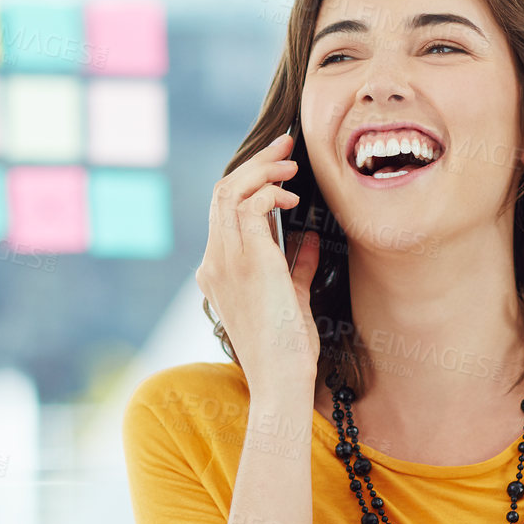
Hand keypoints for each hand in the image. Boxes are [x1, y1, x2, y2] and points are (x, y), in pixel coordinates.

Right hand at [195, 131, 322, 397]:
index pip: (224, 210)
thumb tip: (309, 239)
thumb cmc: (288, 350)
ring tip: (292, 163)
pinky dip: (270, 192)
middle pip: (223, 192)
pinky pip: (249, 206)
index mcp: (218, 271)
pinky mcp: (247, 262)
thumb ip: (295, 266)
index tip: (280, 164)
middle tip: (287, 143)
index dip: (250, 180)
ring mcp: (226, 261)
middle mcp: (214, 262)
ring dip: (263, 170)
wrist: (282, 381)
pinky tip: (293, 198)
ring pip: (230, 191)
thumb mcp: (292, 298)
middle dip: (256, 162)